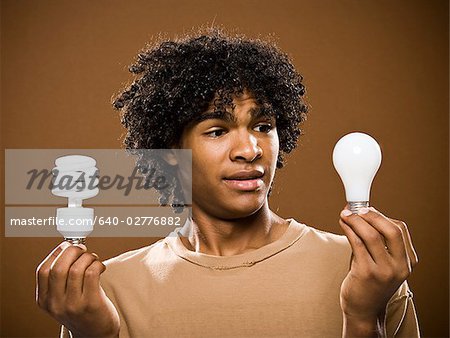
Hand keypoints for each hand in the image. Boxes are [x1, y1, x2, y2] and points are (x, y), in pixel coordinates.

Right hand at [36, 242, 119, 337]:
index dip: (56, 253)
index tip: (67, 246)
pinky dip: (97, 264)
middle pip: (59, 267)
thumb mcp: (61, 298)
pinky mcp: (91, 304)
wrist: (95, 334)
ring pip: (77, 268)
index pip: (43, 270)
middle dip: (73, 251)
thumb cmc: (81, 310)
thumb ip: (60, 278)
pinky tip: (100, 267)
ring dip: (88, 258)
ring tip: (93, 259)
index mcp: (44, 300)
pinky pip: (92, 273)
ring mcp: (72, 305)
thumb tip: (69, 247)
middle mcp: (55, 304)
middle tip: (83, 250)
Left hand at [338, 206, 417, 334]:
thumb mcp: (383, 262)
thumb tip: (360, 214)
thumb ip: (377, 241)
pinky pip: (357, 244)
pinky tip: (343, 224)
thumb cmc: (370, 282)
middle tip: (357, 209)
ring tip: (345, 214)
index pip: (400, 229)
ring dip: (356, 220)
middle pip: (391, 230)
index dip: (382, 215)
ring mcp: (384, 271)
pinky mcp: (366, 273)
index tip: (367, 209)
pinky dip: (348, 230)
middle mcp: (399, 266)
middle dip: (372, 215)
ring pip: (371, 235)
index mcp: (408, 262)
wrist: (364, 310)